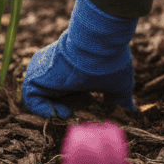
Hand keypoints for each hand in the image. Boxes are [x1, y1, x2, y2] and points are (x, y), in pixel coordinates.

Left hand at [21, 0, 138, 118]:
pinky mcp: (35, 76)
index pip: (69, 93)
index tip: (87, 113)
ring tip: (70, 114)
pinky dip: (42, 109)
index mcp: (74, 72)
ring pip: (43, 97)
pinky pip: (31, 98)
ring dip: (54, 110)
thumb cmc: (110, 61)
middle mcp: (57, 71)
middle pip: (55, 96)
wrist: (98, 45)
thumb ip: (121, 99)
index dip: (77, 106)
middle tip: (78, 117)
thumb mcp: (118, 84)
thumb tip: (132, 111)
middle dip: (66, 109)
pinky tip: (61, 112)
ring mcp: (44, 72)